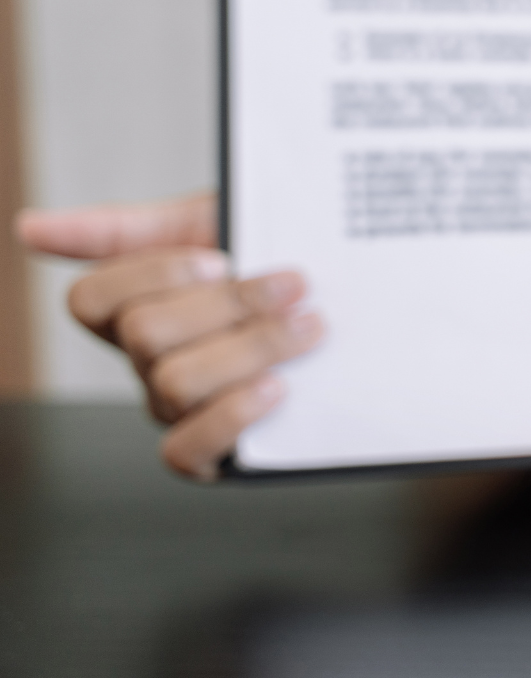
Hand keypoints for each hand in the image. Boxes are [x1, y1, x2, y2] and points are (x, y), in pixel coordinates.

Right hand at [16, 193, 321, 479]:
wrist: (350, 296)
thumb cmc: (270, 261)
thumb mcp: (205, 223)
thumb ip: (122, 228)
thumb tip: (28, 226)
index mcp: (134, 310)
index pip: (91, 300)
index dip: (156, 275)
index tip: (221, 257)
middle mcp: (146, 364)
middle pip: (145, 336)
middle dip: (231, 305)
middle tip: (295, 284)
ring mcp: (176, 409)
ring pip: (175, 384)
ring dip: (254, 349)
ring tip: (310, 327)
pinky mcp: (211, 453)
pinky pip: (184, 453)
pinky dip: (233, 417)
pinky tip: (280, 388)